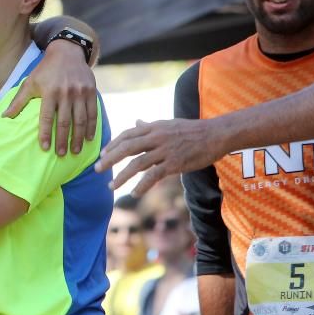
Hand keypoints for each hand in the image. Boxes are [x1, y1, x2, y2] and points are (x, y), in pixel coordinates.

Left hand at [2, 39, 96, 154]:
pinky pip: (92, 113)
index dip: (45, 133)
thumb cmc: (45, 70)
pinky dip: (91, 127)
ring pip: (80, 120)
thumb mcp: (30, 82)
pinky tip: (88, 138)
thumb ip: (18, 101)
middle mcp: (65, 93)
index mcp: (49, 92)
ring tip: (74, 151)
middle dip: (62, 140)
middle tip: (60, 154)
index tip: (44, 147)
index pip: (46, 117)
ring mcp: (80, 93)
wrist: (68, 52)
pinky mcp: (91, 91)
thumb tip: (4, 117)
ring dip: (78, 137)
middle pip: (64, 122)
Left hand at [95, 117, 221, 195]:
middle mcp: (157, 137)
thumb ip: (150, 126)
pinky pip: (153, 175)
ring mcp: (165, 150)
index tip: (102, 153)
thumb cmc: (192, 130)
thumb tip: (137, 121)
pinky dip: (142, 185)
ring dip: (122, 176)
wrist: (216, 134)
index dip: (113, 144)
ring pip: (137, 163)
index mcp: (154, 127)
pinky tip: (134, 193)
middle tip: (97, 169)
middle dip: (110, 159)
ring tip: (111, 186)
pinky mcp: (175, 163)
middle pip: (127, 148)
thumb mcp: (168, 124)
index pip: (127, 134)